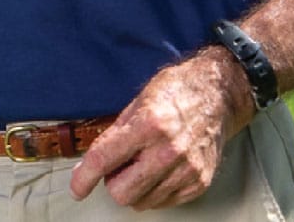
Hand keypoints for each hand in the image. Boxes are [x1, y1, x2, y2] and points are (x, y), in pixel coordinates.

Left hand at [69, 48, 252, 209]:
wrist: (216, 94)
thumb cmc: (174, 92)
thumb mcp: (137, 102)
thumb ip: (114, 134)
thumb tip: (89, 164)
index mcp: (149, 124)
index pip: (105, 160)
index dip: (85, 178)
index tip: (77, 189)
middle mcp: (169, 150)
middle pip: (123, 192)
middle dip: (113, 182)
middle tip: (120, 165)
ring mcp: (187, 169)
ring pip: (142, 202)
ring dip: (135, 187)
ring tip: (144, 163)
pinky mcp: (199, 182)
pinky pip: (163, 202)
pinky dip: (155, 191)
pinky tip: (160, 169)